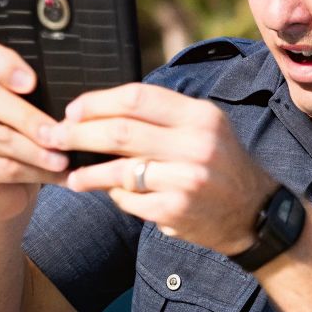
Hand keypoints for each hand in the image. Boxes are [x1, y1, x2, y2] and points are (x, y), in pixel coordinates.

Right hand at [0, 37, 67, 221]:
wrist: (4, 185)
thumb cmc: (27, 134)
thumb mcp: (35, 107)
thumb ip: (46, 93)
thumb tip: (83, 100)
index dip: (1, 64)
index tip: (31, 82)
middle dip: (30, 118)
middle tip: (58, 133)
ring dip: (37, 151)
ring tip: (65, 160)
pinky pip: (2, 167)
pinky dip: (37, 173)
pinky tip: (61, 175)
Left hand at [55, 83, 277, 254]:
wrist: (256, 214)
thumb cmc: (221, 165)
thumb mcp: (205, 128)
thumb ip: (164, 115)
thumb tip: (101, 110)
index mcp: (201, 116)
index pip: (137, 98)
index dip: (97, 103)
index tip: (73, 111)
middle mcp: (197, 144)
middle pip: (121, 131)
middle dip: (79, 134)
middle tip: (55, 137)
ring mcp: (188, 179)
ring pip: (119, 169)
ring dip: (88, 172)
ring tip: (73, 175)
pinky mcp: (178, 209)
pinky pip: (130, 200)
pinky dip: (116, 197)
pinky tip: (112, 195)